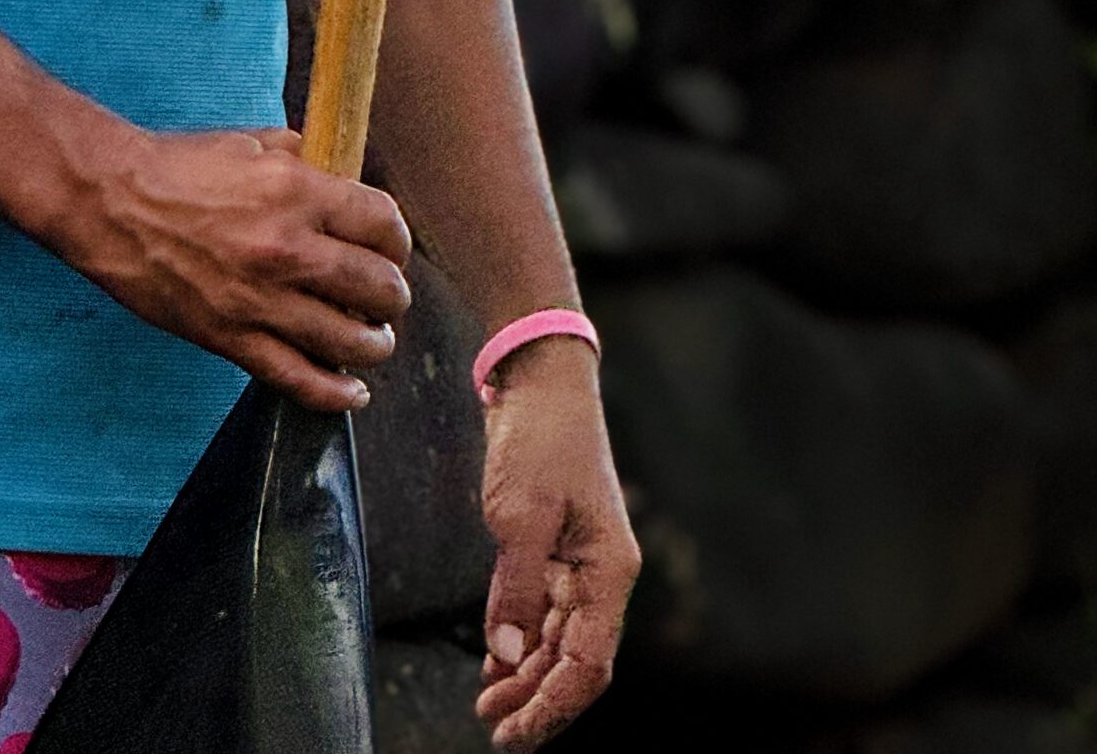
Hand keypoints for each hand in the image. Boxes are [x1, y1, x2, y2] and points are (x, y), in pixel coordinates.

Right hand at [59, 124, 412, 410]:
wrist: (112, 202)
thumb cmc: (179, 166)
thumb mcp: (252, 142)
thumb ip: (306, 160)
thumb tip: (346, 184)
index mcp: (298, 191)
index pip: (383, 226)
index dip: (397, 241)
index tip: (391, 250)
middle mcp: (289, 248)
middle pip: (379, 288)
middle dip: (392, 295)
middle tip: (385, 297)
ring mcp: (261, 300)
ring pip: (350, 340)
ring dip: (375, 344)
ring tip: (375, 340)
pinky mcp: (232, 339)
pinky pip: (299, 378)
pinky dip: (335, 392)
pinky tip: (352, 391)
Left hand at [473, 338, 639, 747]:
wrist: (540, 378)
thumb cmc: (541, 437)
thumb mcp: (521, 511)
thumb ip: (516, 585)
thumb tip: (507, 650)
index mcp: (608, 574)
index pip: (588, 665)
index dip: (552, 707)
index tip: (513, 734)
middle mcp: (599, 576)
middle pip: (573, 661)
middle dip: (535, 699)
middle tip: (493, 725)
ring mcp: (577, 562)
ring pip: (555, 640)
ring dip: (525, 674)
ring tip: (487, 700)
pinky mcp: (552, 546)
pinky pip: (541, 609)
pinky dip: (520, 638)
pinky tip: (496, 659)